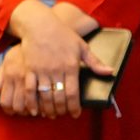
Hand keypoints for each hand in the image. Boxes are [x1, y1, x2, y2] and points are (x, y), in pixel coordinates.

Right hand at [0, 0, 108, 118]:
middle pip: (58, 97)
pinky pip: (29, 90)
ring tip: (51, 115)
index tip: (75, 114)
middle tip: (63, 115)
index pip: (73, 93)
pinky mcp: (29, 69)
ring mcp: (41, 70)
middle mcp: (56, 70)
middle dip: (61, 110)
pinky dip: (31, 102)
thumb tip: (110, 72)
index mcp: (71, 66)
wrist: (40, 25)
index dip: (74, 107)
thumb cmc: (63, 35)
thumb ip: (95, 62)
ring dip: (47, 109)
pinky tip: (33, 110)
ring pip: (44, 96)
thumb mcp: (82, 47)